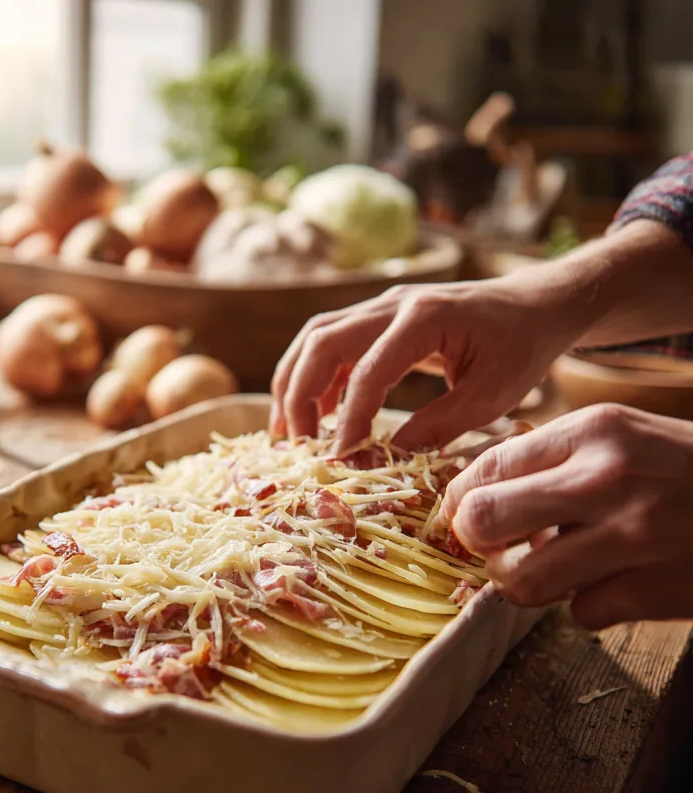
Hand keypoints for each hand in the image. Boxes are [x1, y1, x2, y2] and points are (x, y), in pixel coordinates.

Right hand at [270, 272, 580, 454]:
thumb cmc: (521, 348)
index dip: (349, 420)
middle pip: (322, 342)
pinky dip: (314, 376)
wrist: (535, 305)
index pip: (367, 371)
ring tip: (289, 430)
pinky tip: (318, 414)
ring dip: (295, 381)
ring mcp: (382, 305)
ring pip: (316, 337)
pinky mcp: (379, 317)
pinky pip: (331, 341)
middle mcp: (394, 303)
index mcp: (425, 317)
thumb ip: (439, 426)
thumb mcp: (492, 395)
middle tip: (296, 443)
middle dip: (299, 394)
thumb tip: (387, 458)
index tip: (340, 458)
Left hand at [441, 403, 692, 629]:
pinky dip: (590, 604)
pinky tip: (618, 580)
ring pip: (521, 583)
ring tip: (547, 569)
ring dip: (524, 584)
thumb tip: (470, 495)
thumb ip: (550, 459)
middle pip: (482, 522)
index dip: (458, 500)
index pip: (484, 468)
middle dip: (475, 542)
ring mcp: (634, 538)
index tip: (463, 515)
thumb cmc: (684, 470)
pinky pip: (581, 612)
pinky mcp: (656, 590)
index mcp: (594, 431)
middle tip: (494, 547)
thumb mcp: (621, 437)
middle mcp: (608, 479)